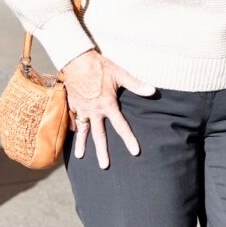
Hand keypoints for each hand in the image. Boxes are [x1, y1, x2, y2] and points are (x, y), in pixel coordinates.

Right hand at [63, 50, 155, 168]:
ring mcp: (82, 109)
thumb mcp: (121, 74)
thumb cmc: (101, 66)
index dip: (129, 139)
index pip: (121, 126)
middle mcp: (94, 111)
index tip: (134, 152)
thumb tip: (153, 91)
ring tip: (81, 157)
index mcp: (108, 105)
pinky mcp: (73, 105)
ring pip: (83, 131)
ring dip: (82, 144)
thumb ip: (136, 85)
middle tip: (105, 166)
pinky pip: (73, 120)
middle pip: (99, 135)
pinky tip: (73, 136)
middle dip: (102, 151)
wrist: (77, 60)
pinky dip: (73, 129)